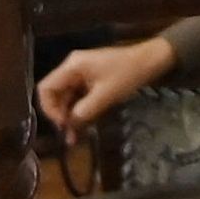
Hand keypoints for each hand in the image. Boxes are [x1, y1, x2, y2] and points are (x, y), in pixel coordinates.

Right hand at [35, 33, 179, 133]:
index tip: (62, 124)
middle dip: (60, 116)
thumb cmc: (129, 74)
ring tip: (76, 138)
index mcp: (72, 66)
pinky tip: (84, 126)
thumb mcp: (105, 95)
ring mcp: (82, 73)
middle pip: (55, 94)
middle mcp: (72, 68)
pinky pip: (79, 97)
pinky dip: (80, 111)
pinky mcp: (91, 79)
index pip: (46, 88)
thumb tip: (68, 126)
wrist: (152, 60)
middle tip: (70, 136)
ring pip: (67, 98)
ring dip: (70, 116)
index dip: (49, 109)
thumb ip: (83, 111)